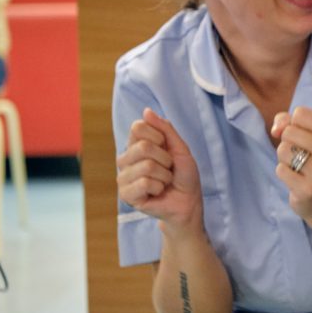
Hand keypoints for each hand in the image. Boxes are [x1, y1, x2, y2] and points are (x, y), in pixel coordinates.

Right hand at [116, 108, 201, 230]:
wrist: (188, 201)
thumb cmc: (183, 174)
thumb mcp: (179, 147)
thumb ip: (164, 128)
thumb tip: (146, 111)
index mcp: (135, 144)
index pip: (137, 127)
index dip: (159, 136)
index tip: (166, 148)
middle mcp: (125, 159)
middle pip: (143, 147)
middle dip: (165, 159)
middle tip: (168, 168)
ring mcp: (123, 177)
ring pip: (146, 166)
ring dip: (164, 175)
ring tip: (164, 181)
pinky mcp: (126, 195)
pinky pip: (144, 183)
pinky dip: (159, 187)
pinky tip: (157, 192)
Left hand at [271, 107, 311, 222]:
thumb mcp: (308, 136)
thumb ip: (287, 122)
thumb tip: (276, 129)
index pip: (300, 114)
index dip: (293, 124)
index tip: (302, 136)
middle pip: (289, 131)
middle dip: (287, 142)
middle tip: (300, 155)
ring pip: (283, 150)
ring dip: (284, 158)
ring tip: (298, 167)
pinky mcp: (308, 189)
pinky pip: (280, 170)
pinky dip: (283, 173)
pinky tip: (296, 179)